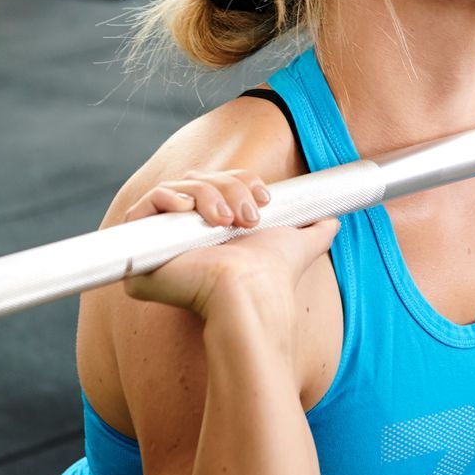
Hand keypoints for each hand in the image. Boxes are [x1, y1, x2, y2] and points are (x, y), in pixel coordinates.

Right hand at [121, 170, 339, 325]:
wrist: (250, 294)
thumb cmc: (271, 276)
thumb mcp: (298, 244)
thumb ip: (314, 231)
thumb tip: (334, 221)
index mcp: (215, 227)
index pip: (217, 182)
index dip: (239, 181)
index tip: (264, 199)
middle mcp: (186, 233)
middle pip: (197, 180)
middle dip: (227, 187)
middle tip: (247, 217)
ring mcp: (161, 241)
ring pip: (175, 189)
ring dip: (205, 196)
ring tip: (224, 222)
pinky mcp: (140, 251)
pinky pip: (142, 207)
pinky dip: (166, 199)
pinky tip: (187, 213)